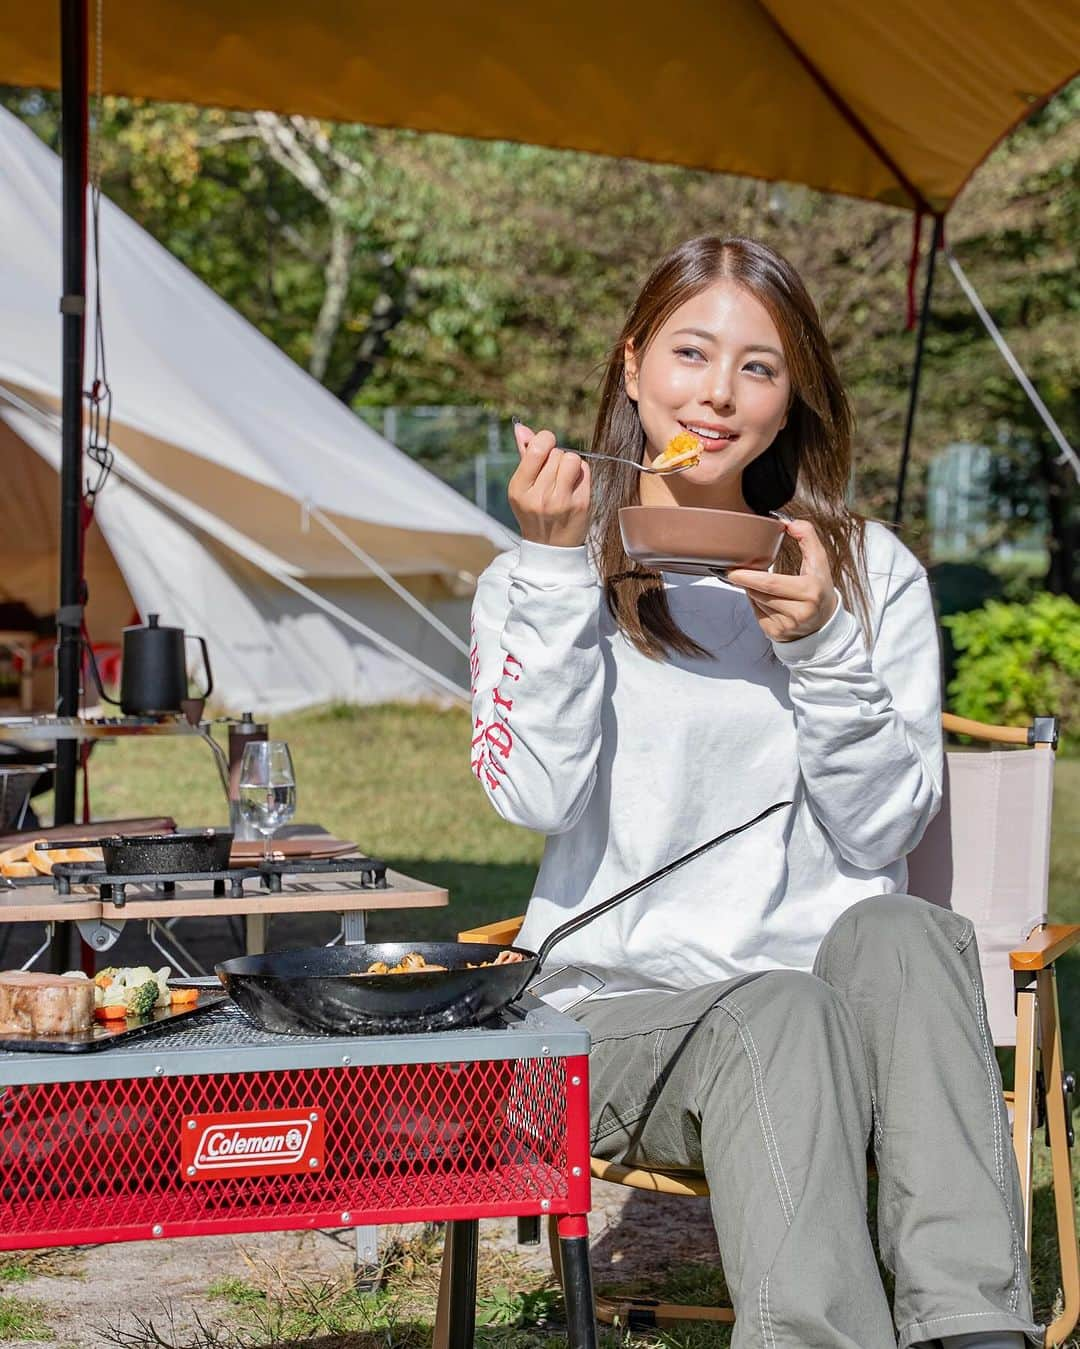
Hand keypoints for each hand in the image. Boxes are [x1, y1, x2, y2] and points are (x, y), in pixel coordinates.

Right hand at [508, 421, 590, 547]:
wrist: (551, 548)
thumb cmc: (536, 512)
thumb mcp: (523, 487)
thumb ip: (524, 455)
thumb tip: (522, 427)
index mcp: (519, 489)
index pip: (538, 448)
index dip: (545, 440)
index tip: (547, 445)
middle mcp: (539, 496)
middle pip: (557, 453)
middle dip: (557, 458)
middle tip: (553, 475)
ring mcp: (561, 501)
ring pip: (572, 459)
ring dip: (570, 463)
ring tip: (564, 478)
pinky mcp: (581, 504)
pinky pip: (585, 470)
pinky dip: (581, 474)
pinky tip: (574, 487)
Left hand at [725, 519, 837, 642]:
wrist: (824, 623)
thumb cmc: (818, 589)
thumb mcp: (819, 562)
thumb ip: (807, 537)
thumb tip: (788, 523)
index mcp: (810, 591)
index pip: (770, 584)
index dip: (748, 577)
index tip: (733, 570)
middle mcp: (800, 612)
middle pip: (759, 592)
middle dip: (747, 581)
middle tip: (734, 572)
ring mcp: (787, 626)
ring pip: (756, 602)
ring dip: (753, 591)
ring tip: (765, 586)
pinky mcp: (776, 634)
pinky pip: (756, 614)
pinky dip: (757, 604)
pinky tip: (769, 601)